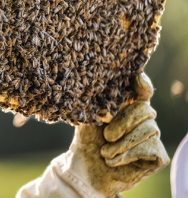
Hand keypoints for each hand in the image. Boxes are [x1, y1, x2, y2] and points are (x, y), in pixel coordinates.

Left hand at [68, 73, 169, 196]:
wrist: (89, 168)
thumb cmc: (88, 139)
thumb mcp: (88, 120)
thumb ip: (98, 108)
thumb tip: (108, 108)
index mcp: (128, 104)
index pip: (141, 89)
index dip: (142, 83)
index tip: (137, 78)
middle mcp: (143, 117)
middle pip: (145, 109)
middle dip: (124, 122)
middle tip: (106, 135)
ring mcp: (152, 135)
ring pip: (148, 130)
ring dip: (123, 143)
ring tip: (105, 152)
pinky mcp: (158, 154)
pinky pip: (151, 147)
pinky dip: (129, 154)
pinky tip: (114, 160)